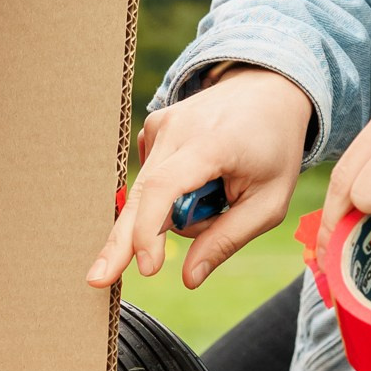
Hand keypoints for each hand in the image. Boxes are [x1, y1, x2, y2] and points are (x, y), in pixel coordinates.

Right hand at [89, 68, 314, 290]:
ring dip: (177, 212)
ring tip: (218, 196)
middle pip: (140, 194)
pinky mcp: (153, 127)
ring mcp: (161, 124)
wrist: (269, 91)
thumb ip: (228, 239)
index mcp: (211, 143)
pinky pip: (154, 180)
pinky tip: (200, 179)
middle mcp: (178, 128)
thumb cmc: (274, 149)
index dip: (148, 230)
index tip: (148, 267)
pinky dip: (173, 192)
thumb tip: (189, 278)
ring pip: (151, 193)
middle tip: (96, 279)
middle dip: (120, 242)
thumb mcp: (269, 202)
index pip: (165, 188)